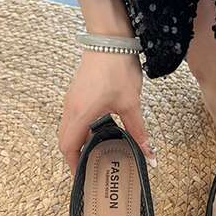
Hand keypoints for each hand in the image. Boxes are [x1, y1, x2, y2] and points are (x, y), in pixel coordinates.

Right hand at [58, 50, 155, 173]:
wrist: (110, 40)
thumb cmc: (118, 69)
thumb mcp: (131, 105)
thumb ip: (139, 132)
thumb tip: (149, 155)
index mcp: (80, 114)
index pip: (68, 147)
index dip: (74, 164)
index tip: (84, 176)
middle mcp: (70, 108)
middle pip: (65, 140)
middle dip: (76, 156)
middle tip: (92, 168)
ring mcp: (72, 100)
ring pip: (69, 129)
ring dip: (80, 143)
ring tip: (98, 154)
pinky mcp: (77, 94)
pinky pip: (74, 119)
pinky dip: (82, 130)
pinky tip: (101, 133)